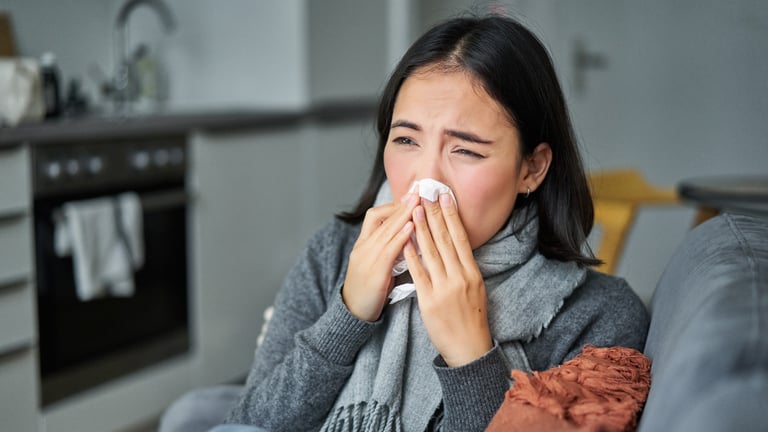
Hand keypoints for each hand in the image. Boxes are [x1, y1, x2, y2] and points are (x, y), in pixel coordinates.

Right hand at [342, 192, 418, 321]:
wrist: (353, 314)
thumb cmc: (369, 291)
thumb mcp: (377, 265)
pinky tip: (412, 228)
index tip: (411, 197)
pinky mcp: (374, 272)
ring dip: (404, 215)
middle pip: (382, 219)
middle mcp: (363, 248)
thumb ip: (390, 251)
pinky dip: (401, 236)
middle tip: (419, 191)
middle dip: (402, 204)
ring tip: (419, 203)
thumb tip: (410, 237)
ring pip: (386, 231)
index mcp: (363, 245)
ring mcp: (366, 259)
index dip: (393, 206)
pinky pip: (388, 250)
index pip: (375, 216)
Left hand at [404, 193, 492, 366]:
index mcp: (472, 273)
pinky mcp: (429, 300)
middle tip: (426, 195)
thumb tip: (458, 245)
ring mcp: (444, 288)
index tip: (445, 197)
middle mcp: (459, 277)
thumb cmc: (472, 319)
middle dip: (434, 215)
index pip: (460, 238)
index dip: (452, 216)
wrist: (469, 348)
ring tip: (414, 210)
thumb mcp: (476, 289)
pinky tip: (405, 240)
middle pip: (445, 240)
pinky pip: (418, 273)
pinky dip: (411, 255)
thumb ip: (465, 267)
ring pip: (431, 252)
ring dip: (421, 229)